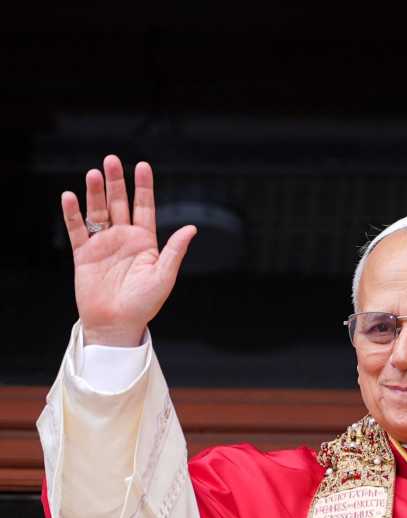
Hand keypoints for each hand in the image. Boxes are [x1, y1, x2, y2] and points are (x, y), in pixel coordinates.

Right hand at [61, 155, 196, 346]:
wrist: (118, 324)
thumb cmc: (145, 304)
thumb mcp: (164, 276)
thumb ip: (175, 250)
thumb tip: (192, 228)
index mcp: (145, 242)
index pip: (144, 207)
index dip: (143, 187)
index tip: (142, 166)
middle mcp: (124, 239)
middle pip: (119, 203)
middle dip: (116, 182)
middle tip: (111, 159)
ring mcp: (103, 245)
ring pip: (98, 212)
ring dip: (95, 193)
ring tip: (93, 173)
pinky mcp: (84, 254)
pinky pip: (77, 230)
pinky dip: (73, 214)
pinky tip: (70, 197)